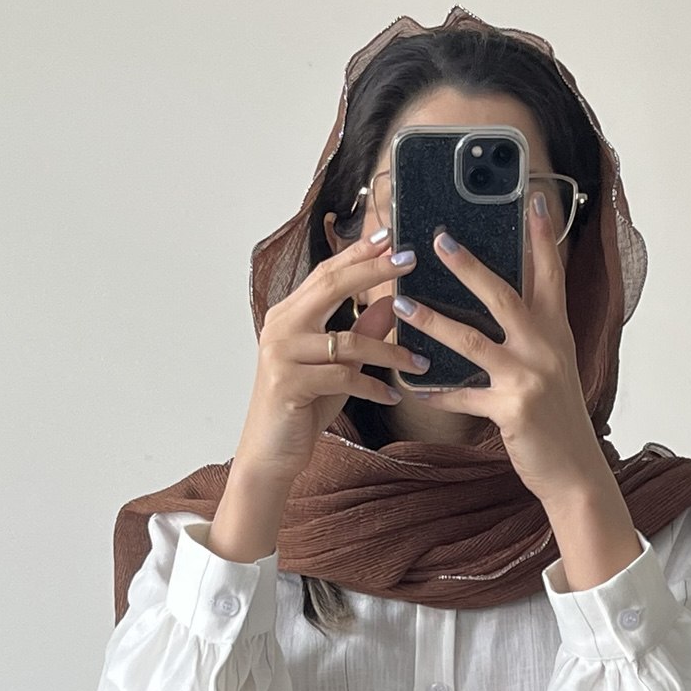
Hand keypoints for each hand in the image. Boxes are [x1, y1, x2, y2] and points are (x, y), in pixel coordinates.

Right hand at [234, 230, 425, 485]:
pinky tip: (392, 396)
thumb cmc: (302, 408)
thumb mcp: (338, 367)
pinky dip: (373, 388)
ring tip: (420, 361)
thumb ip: (361, 333)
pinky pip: (343, 378)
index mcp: (289, 315)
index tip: (391, 237)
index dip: (358, 253)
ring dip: (390, 352)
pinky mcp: (288, 384)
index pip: (326, 274)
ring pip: (347, 341)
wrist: (271, 453)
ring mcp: (281, 354)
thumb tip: (391, 301)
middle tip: (409, 261)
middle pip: (331, 287)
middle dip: (374, 271)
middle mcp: (281, 327)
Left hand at [391, 191, 608, 506]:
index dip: (541, 236)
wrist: (575, 471)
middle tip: (438, 240)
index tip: (532, 199)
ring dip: (433, 320)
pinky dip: (438, 390)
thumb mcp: (553, 367)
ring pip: (473, 340)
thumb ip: (532, 334)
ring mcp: (529, 378)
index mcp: (557, 333)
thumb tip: (500, 303)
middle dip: (469, 265)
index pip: (550, 274)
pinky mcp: (512, 410)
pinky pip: (464, 395)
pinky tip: (414, 385)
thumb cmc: (557, 418)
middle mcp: (546, 348)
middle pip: (504, 295)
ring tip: (402, 304)